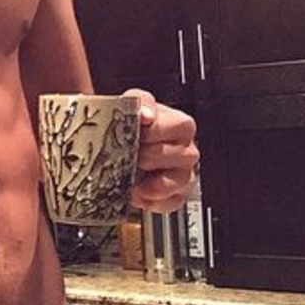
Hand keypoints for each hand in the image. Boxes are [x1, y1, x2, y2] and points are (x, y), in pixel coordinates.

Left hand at [125, 88, 198, 212]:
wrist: (118, 145)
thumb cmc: (128, 125)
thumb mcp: (131, 104)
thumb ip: (139, 102)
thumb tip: (146, 113)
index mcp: (178, 124)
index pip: (180, 126)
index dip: (155, 130)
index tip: (137, 132)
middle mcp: (186, 149)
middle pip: (181, 155)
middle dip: (149, 155)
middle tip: (131, 155)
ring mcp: (183, 173)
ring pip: (180, 181)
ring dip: (152, 180)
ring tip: (132, 175)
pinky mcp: (176, 195)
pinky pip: (172, 202)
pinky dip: (151, 201)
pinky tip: (136, 192)